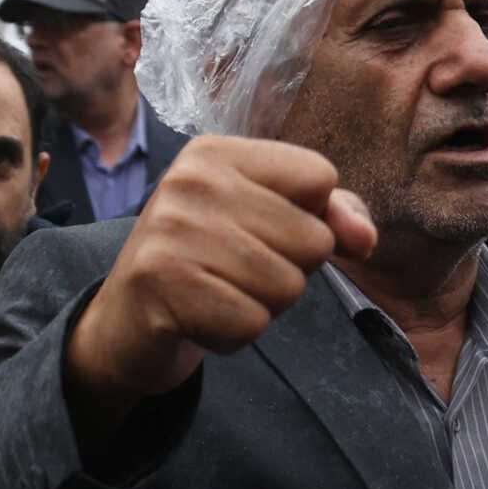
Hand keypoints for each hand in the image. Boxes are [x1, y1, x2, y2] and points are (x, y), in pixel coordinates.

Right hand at [65, 136, 377, 422]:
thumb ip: (328, 216)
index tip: (264, 233)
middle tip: (232, 272)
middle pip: (312, 238)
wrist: (124, 322)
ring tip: (217, 294)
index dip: (312, 218)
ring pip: (288, 286)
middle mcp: (189, 182)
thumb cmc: (206, 265)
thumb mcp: (265, 223)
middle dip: (288, 271)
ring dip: (262, 306)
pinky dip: (234, 335)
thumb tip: (364, 238)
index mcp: (214, 153)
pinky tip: (200, 320)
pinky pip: (251, 323)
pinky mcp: (161, 283)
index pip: (319, 177)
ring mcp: (171, 231)